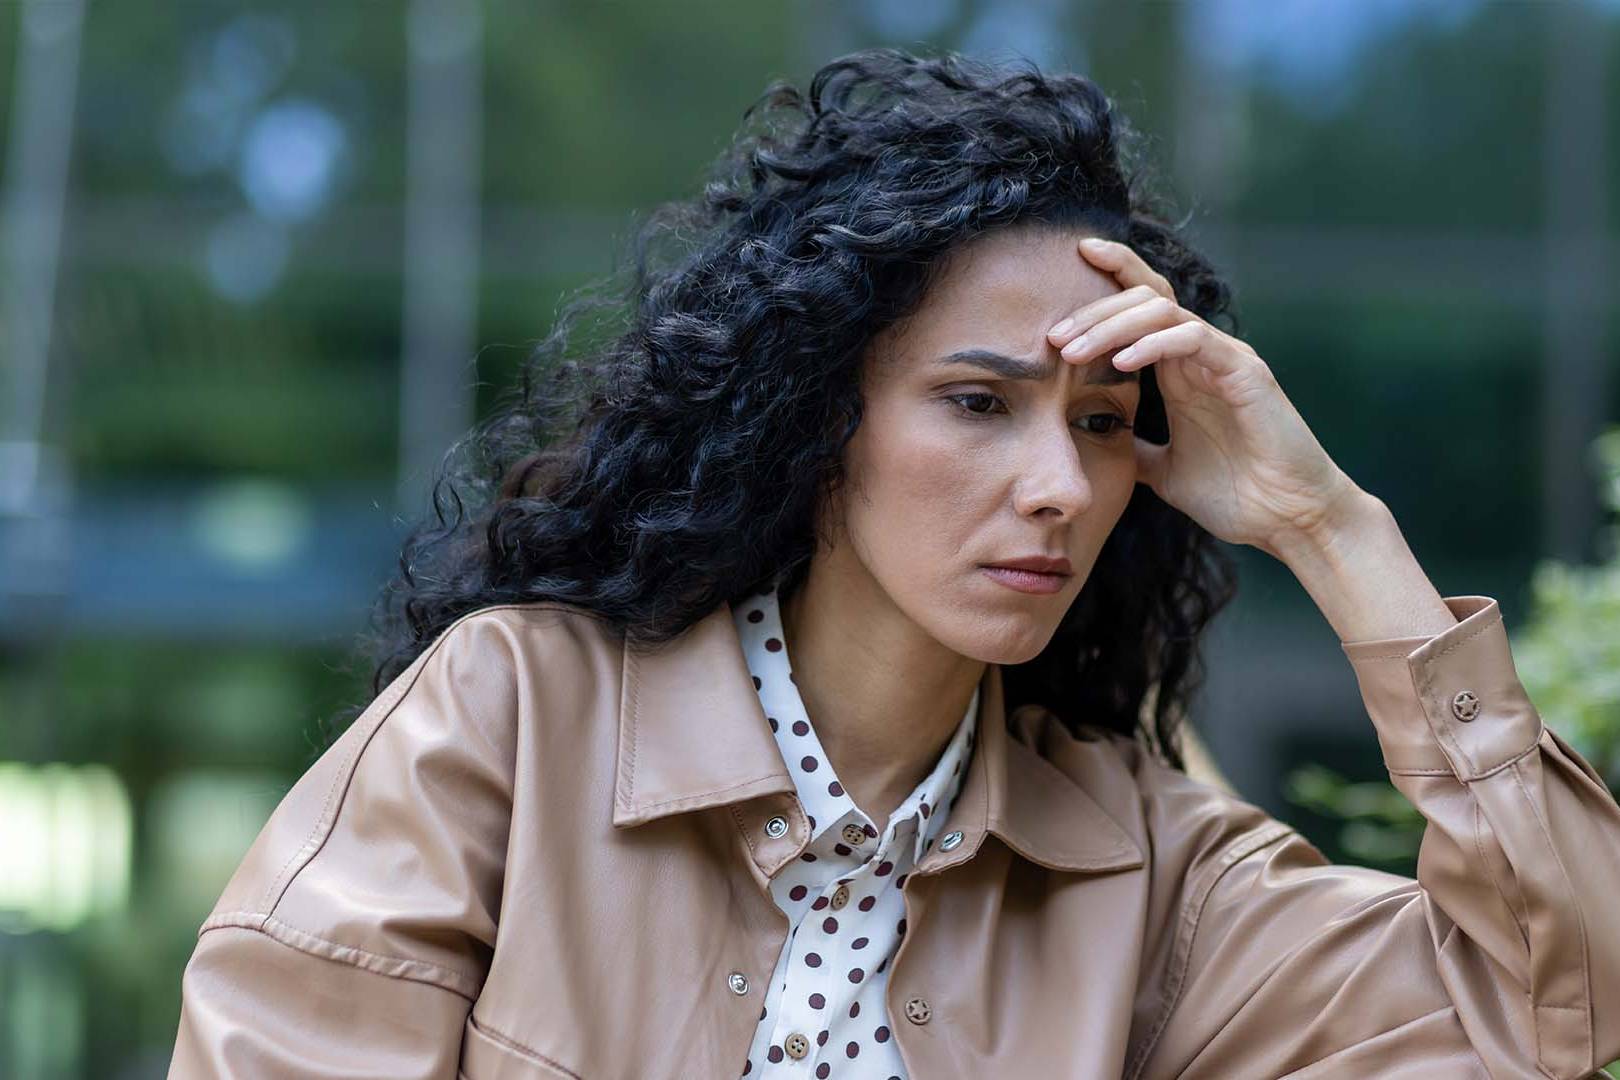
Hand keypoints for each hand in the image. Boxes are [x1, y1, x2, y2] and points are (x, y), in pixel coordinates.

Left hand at [1046, 237, 1363, 559]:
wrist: (1288, 520)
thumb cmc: (1238, 496)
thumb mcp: (1163, 472)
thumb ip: (1135, 449)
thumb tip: (1099, 444)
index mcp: (1180, 371)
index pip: (1142, 308)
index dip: (1109, 280)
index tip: (1066, 272)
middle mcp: (1201, 355)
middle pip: (1144, 299)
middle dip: (1094, 311)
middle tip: (1053, 337)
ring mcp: (1225, 359)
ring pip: (1163, 311)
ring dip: (1112, 326)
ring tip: (1073, 351)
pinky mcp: (1245, 373)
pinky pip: (1194, 340)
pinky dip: (1153, 344)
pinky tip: (1121, 364)